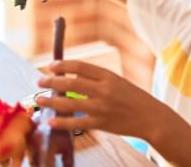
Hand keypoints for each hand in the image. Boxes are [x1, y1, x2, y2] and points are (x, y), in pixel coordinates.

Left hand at [36, 60, 171, 141]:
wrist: (151, 117)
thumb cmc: (134, 98)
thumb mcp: (118, 82)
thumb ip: (98, 79)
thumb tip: (73, 76)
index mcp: (109, 76)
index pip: (81, 67)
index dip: (63, 65)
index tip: (51, 66)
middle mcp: (104, 90)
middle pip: (71, 83)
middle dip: (52, 81)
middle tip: (40, 81)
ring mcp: (102, 107)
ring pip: (70, 103)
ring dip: (51, 101)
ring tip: (39, 99)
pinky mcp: (102, 124)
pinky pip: (77, 123)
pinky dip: (62, 122)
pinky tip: (51, 120)